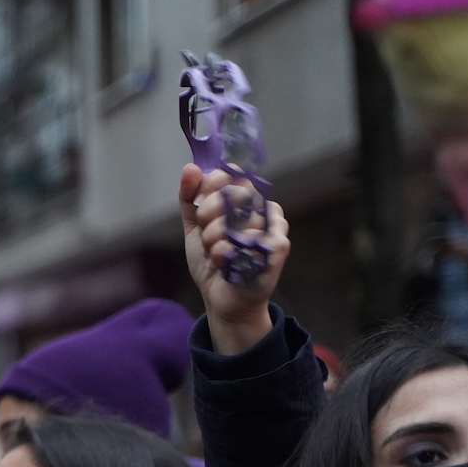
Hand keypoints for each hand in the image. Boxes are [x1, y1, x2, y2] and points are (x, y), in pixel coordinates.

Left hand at [179, 163, 290, 354]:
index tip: (200, 201)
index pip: (232, 174)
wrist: (221, 299)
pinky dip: (223, 253)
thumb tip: (190, 167)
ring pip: (235, 217)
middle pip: (234, 191)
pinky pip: (243, 240)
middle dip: (208, 213)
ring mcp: (274, 227)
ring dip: (213, 238)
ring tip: (213, 253)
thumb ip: (190, 198)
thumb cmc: (213, 261)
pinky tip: (222, 262)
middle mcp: (264, 209)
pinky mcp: (277, 247)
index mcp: (248, 200)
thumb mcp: (195, 227)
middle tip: (205, 233)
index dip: (211, 185)